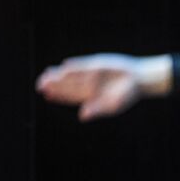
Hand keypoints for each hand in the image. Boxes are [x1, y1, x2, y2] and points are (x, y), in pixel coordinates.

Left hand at [36, 54, 153, 120]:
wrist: (139, 80)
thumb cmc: (127, 96)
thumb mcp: (113, 106)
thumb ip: (97, 110)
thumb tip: (82, 116)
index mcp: (90, 97)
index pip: (70, 96)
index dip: (58, 95)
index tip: (47, 94)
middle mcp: (88, 85)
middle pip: (67, 85)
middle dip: (54, 85)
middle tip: (40, 84)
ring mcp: (92, 74)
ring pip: (72, 74)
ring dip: (59, 74)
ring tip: (46, 74)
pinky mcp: (97, 64)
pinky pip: (83, 64)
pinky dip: (74, 66)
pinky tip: (64, 66)